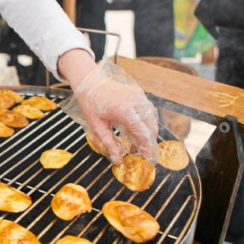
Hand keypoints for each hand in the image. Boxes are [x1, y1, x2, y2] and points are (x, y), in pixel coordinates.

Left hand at [58, 50, 158, 164]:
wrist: (91, 83)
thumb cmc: (92, 104)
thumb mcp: (97, 127)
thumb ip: (109, 144)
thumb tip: (117, 160)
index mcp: (125, 111)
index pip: (142, 133)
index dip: (146, 147)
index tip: (146, 158)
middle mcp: (136, 103)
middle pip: (151, 127)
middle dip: (148, 142)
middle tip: (140, 152)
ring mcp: (139, 97)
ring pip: (152, 119)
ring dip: (148, 132)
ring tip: (135, 142)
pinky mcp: (140, 94)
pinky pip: (149, 111)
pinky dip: (147, 122)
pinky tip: (136, 130)